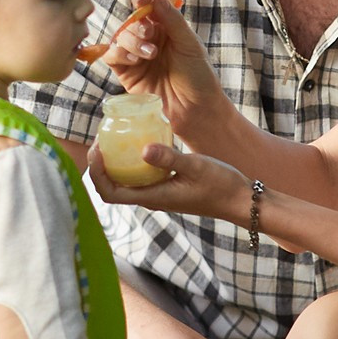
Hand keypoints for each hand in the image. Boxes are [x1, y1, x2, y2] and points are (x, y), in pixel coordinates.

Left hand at [88, 139, 249, 224]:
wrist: (240, 200)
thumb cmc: (220, 185)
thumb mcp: (195, 166)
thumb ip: (169, 158)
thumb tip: (143, 149)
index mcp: (153, 197)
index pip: (110, 193)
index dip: (97, 174)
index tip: (97, 150)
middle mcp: (151, 199)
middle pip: (112, 188)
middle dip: (101, 166)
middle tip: (102, 138)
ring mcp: (158, 194)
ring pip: (125, 183)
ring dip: (114, 164)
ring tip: (115, 138)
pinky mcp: (166, 188)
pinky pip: (140, 178)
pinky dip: (131, 163)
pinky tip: (138, 144)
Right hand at [94, 0, 225, 136]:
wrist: (195, 108)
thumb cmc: (198, 75)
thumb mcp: (188, 43)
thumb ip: (171, 19)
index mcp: (164, 28)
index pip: (148, 8)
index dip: (142, 1)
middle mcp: (148, 40)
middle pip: (130, 22)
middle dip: (137, 26)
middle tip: (150, 34)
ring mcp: (135, 57)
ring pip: (119, 37)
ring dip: (131, 41)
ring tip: (150, 54)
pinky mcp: (126, 74)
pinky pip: (111, 57)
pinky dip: (118, 54)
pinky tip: (134, 61)